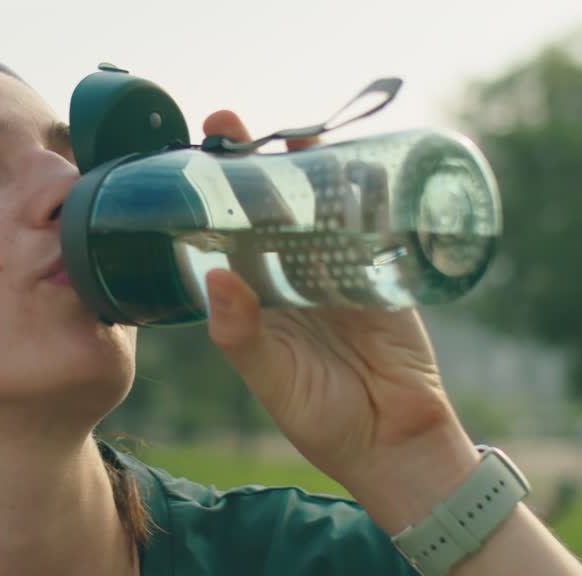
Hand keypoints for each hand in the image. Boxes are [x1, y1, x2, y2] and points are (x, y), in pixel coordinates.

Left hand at [201, 110, 479, 532]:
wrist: (398, 446)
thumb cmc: (326, 422)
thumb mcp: (275, 382)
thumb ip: (242, 335)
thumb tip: (213, 275)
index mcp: (257, 304)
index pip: (225, 241)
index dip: (207, 205)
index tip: (182, 166)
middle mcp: (293, 281)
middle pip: (270, 211)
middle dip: (250, 167)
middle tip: (225, 123)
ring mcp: (341, 273)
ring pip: (320, 210)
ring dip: (306, 170)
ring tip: (287, 132)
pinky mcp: (388, 275)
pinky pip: (375, 226)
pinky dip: (368, 194)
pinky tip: (355, 160)